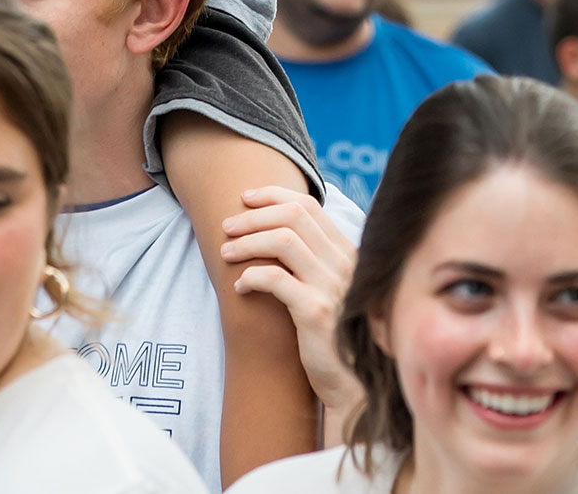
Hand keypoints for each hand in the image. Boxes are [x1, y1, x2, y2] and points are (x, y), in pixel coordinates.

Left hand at [220, 185, 362, 418]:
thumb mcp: (332, 289)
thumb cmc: (334, 334)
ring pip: (282, 241)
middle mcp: (344, 263)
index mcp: (348, 252)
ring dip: (247, 242)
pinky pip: (275, 279)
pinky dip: (251, 276)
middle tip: (227, 226)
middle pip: (293, 216)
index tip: (246, 199)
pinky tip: (240, 286)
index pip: (310, 206)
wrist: (351, 382)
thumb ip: (316, 260)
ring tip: (226, 253)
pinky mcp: (315, 313)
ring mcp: (332, 286)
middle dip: (254, 216)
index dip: (274, 196)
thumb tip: (277, 230)